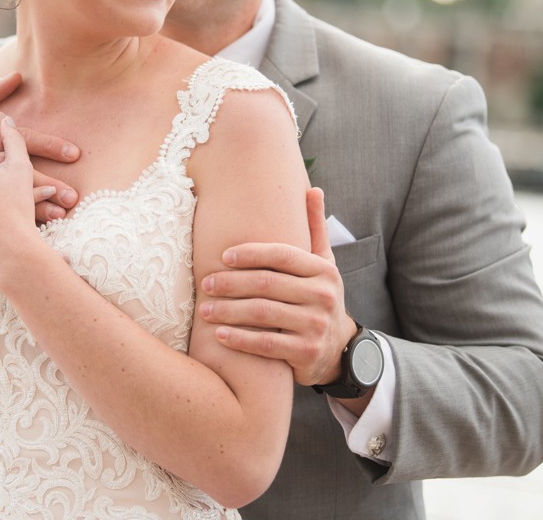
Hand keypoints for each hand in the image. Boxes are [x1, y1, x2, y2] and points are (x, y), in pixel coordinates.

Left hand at [198, 188, 355, 385]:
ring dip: (228, 311)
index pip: (282, 255)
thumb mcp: (324, 264)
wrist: (338, 350)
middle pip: (267, 284)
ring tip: (204, 310)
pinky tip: (218, 335)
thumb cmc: (319, 298)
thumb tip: (312, 189)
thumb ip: (314, 229)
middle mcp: (323, 296)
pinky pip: (266, 344)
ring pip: (263, 314)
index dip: (251, 253)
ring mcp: (316, 325)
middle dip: (231, 283)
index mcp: (323, 270)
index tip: (223, 256)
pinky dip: (240, 339)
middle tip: (205, 283)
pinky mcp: (305, 352)